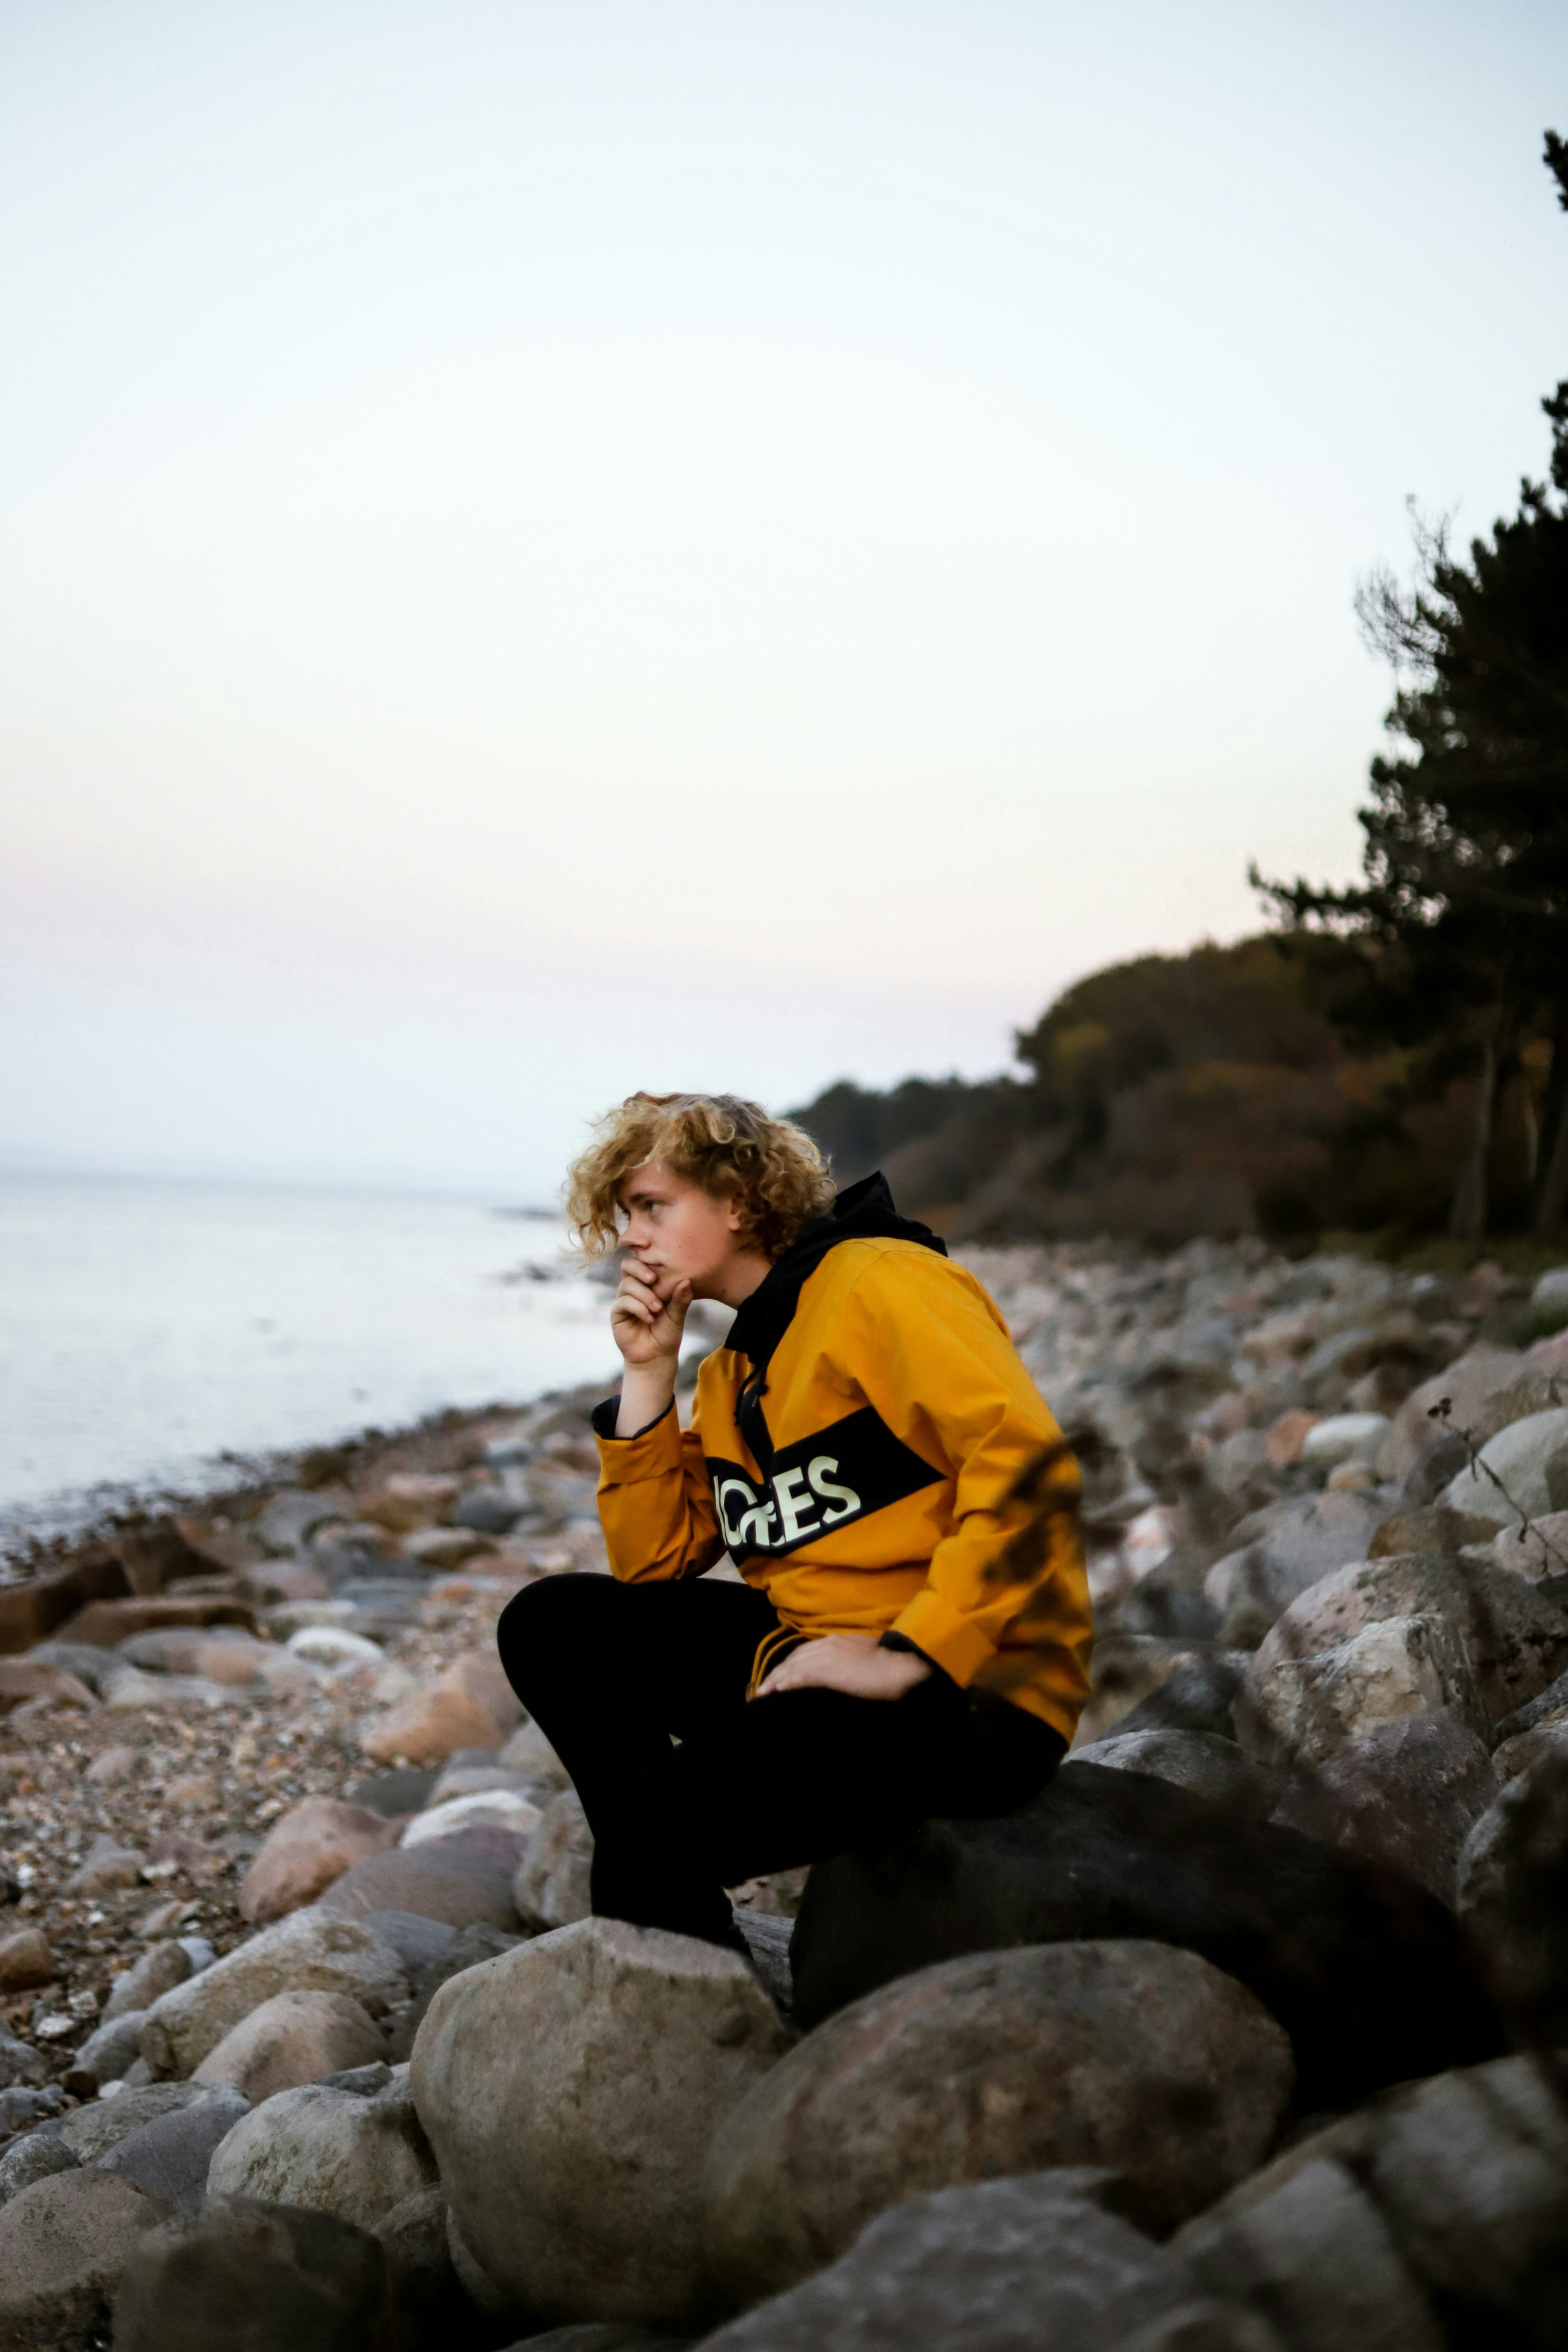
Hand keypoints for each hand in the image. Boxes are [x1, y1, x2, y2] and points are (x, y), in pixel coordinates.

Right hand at [610, 1255, 691, 1370]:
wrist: (657, 1356)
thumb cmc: (667, 1332)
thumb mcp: (677, 1314)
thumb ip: (681, 1298)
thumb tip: (686, 1279)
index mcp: (648, 1283)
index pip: (642, 1260)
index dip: (644, 1252)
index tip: (651, 1248)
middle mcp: (634, 1288)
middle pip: (627, 1265)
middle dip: (640, 1269)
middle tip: (653, 1279)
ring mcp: (624, 1300)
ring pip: (627, 1284)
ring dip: (644, 1295)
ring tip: (657, 1309)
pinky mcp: (617, 1314)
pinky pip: (623, 1302)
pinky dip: (638, 1308)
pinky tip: (649, 1318)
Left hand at [756, 1633, 931, 1701]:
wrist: (900, 1666)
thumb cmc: (890, 1665)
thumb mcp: (866, 1658)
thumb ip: (851, 1662)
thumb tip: (846, 1673)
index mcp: (836, 1641)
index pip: (804, 1652)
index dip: (790, 1664)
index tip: (780, 1676)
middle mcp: (826, 1644)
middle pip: (793, 1658)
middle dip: (777, 1672)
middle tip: (763, 1688)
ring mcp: (825, 1655)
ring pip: (792, 1666)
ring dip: (775, 1680)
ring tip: (762, 1693)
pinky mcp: (827, 1670)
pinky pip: (799, 1676)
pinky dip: (786, 1683)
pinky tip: (776, 1692)